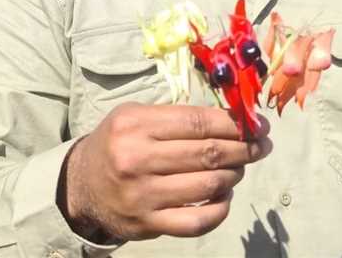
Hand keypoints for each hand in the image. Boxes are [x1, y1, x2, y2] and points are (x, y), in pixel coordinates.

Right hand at [58, 102, 271, 241]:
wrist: (80, 185)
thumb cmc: (117, 143)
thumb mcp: (136, 116)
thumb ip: (179, 116)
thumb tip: (232, 120)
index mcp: (136, 126)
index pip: (198, 122)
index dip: (235, 124)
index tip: (258, 125)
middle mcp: (137, 160)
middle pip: (208, 153)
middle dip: (244, 149)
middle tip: (261, 146)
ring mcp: (143, 196)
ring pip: (208, 185)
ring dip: (234, 176)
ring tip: (240, 168)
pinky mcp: (148, 224)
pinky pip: (197, 221)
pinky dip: (220, 209)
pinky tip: (224, 195)